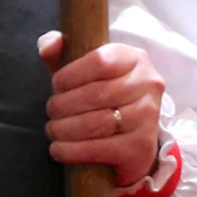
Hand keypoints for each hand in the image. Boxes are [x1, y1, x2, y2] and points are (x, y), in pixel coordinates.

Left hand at [38, 31, 166, 186]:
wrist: (129, 135)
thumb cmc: (99, 94)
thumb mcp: (80, 68)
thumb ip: (60, 51)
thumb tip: (47, 46)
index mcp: (134, 58)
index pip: (99, 61)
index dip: (69, 75)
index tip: (55, 86)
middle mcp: (148, 84)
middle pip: (95, 95)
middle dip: (62, 105)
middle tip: (51, 111)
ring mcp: (149, 116)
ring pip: (96, 123)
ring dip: (64, 129)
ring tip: (53, 129)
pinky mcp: (142, 145)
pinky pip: (100, 149)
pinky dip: (72, 151)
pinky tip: (59, 149)